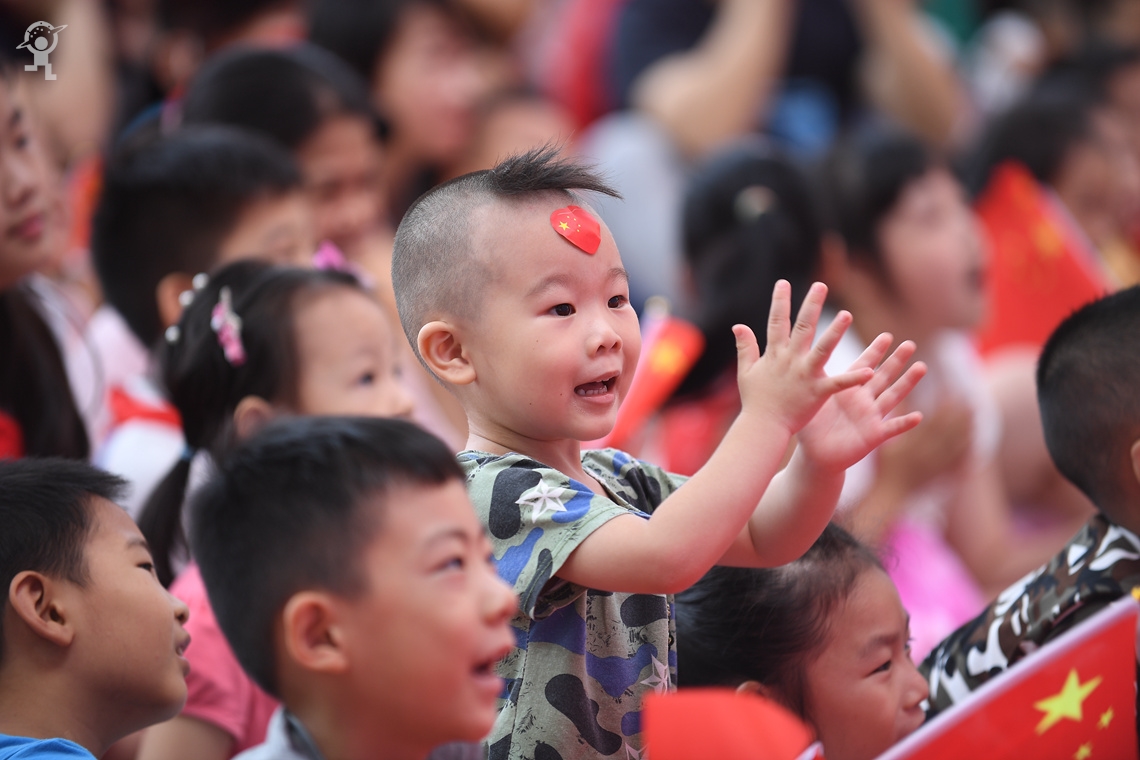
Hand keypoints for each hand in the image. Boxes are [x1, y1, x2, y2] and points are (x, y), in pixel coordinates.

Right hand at [734, 280, 873, 435]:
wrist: (763, 428)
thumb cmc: (755, 401)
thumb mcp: (746, 371)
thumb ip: (745, 347)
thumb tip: (738, 326)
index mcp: (774, 354)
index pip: (776, 322)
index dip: (779, 302)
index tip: (783, 283)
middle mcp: (790, 360)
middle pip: (802, 328)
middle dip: (811, 305)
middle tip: (821, 285)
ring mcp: (805, 375)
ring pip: (823, 349)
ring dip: (835, 333)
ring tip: (847, 315)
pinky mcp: (817, 393)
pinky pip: (838, 384)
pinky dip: (853, 379)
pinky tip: (869, 371)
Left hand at [795, 333, 925, 473]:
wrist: (815, 455)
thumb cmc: (812, 426)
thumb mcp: (813, 400)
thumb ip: (814, 380)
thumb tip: (802, 354)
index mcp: (848, 388)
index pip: (863, 365)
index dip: (875, 351)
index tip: (886, 336)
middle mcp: (863, 399)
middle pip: (883, 376)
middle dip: (896, 360)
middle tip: (909, 344)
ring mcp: (871, 416)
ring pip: (893, 396)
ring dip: (907, 382)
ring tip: (921, 366)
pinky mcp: (874, 435)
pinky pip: (892, 428)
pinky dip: (904, 423)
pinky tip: (918, 416)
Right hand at [878, 398, 972, 492]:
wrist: (890, 494)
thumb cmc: (884, 467)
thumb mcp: (884, 443)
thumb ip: (895, 422)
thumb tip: (902, 399)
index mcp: (914, 445)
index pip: (936, 421)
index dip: (946, 407)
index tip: (952, 394)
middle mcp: (929, 454)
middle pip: (951, 431)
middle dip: (961, 415)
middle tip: (969, 401)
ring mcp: (937, 466)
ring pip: (958, 445)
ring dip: (968, 429)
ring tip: (974, 415)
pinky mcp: (942, 475)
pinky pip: (959, 461)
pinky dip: (967, 449)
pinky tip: (972, 440)